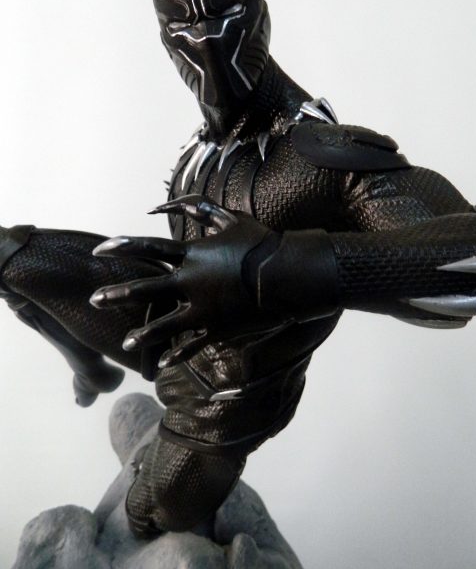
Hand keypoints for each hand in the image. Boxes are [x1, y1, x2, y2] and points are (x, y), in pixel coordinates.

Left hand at [90, 195, 287, 368]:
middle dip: (117, 294)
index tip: (101, 250)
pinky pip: (194, 344)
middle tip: (94, 299)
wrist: (287, 275)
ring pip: (164, 325)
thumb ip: (202, 211)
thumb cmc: (261, 245)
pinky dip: (178, 354)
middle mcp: (191, 283)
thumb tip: (174, 204)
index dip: (123, 247)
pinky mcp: (218, 328)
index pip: (149, 248)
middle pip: (146, 289)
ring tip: (125, 342)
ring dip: (143, 334)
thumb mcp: (232, 221)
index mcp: (193, 255)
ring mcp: (203, 309)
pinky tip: (162, 364)